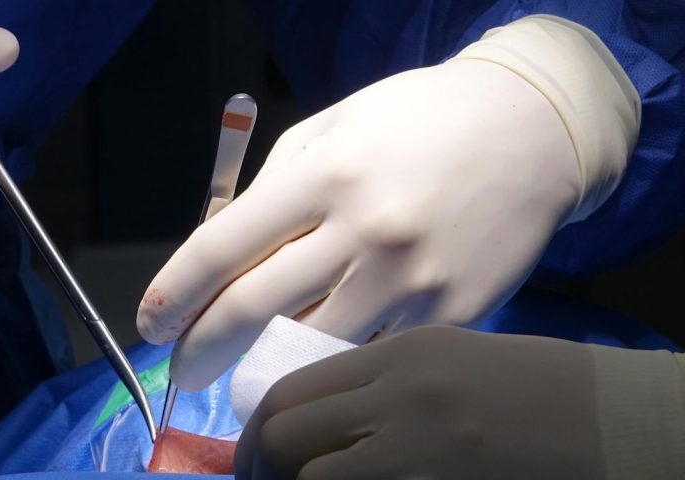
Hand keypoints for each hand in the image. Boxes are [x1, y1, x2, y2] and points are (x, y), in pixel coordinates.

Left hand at [139, 59, 582, 389]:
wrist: (532, 131)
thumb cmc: (420, 120)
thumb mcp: (335, 127)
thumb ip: (273, 188)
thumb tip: (221, 255)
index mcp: (325, 175)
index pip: (222, 248)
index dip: (174, 294)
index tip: (153, 322)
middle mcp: (364, 231)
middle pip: (253, 310)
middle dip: (202, 348)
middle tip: (183, 367)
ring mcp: (411, 280)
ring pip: (310, 346)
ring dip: (263, 364)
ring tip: (242, 369)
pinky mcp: (451, 313)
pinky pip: (373, 353)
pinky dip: (337, 358)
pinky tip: (319, 356)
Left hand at [235, 326, 604, 478]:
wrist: (640, 420)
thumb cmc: (556, 388)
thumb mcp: (461, 360)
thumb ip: (388, 382)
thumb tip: (322, 423)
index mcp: (404, 352)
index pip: (289, 392)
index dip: (256, 436)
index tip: (254, 461)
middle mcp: (402, 395)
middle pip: (282, 437)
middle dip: (256, 470)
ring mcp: (423, 449)